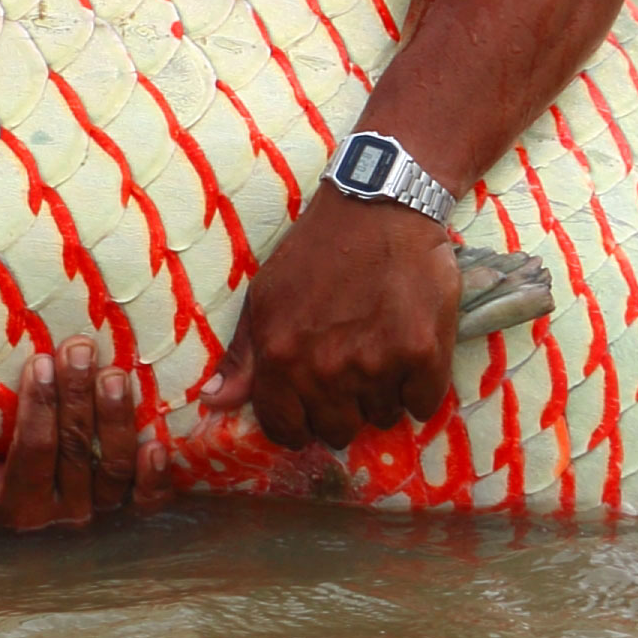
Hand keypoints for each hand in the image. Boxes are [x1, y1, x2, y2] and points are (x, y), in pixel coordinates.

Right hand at [0, 339, 168, 532]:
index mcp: (16, 507)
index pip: (34, 452)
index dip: (39, 408)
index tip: (38, 362)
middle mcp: (61, 514)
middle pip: (77, 450)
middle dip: (78, 395)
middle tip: (78, 349)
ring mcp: (97, 511)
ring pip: (114, 466)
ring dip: (116, 417)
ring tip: (113, 373)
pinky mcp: (126, 507)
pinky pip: (147, 499)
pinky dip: (155, 476)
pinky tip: (157, 443)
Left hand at [203, 193, 461, 446]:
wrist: (379, 206)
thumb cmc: (316, 251)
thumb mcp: (264, 297)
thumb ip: (242, 357)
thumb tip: (214, 403)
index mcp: (281, 356)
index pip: (285, 428)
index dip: (298, 426)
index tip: (311, 414)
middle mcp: (327, 368)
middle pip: (337, 431)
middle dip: (342, 410)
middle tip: (351, 371)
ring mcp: (377, 363)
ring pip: (381, 417)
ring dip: (382, 395)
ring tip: (381, 350)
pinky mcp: (423, 354)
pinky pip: (423, 404)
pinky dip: (420, 387)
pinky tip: (411, 353)